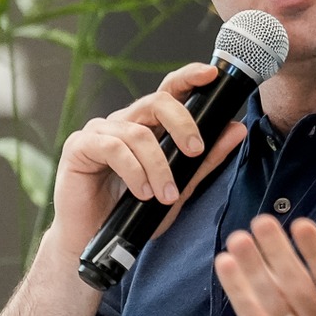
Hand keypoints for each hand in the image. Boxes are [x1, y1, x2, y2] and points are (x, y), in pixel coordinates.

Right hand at [50, 62, 244, 252]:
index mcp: (147, 126)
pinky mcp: (79, 146)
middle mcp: (124, 122)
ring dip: (159, 166)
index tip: (211, 75)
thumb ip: (205, 161)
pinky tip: (142, 192)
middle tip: (195, 152)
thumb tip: (236, 130)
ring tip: (166, 194)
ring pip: (138, 133)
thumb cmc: (134, 213)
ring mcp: (99, 131)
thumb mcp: (179, 188)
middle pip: (157, 102)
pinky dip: (134, 171)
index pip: (169, 92)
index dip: (189, 78)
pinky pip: (113, 147)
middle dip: (183, 125)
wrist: (95, 240)